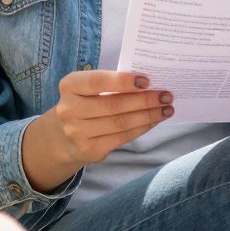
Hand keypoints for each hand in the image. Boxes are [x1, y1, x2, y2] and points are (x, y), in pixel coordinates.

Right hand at [29, 70, 172, 186]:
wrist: (63, 136)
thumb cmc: (86, 102)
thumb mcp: (89, 88)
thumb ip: (112, 83)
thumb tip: (149, 84)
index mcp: (70, 86)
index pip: (97, 81)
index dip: (123, 81)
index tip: (147, 80)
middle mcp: (69, 110)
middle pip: (114, 105)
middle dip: (145, 100)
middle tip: (166, 95)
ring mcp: (77, 133)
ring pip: (121, 123)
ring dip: (148, 115)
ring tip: (166, 109)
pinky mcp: (90, 150)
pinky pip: (122, 137)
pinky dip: (142, 128)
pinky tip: (154, 121)